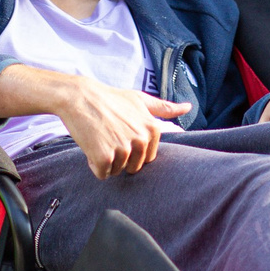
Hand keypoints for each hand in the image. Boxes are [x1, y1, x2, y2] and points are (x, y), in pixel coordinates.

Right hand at [56, 78, 191, 177]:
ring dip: (106, 161)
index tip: (121, 132)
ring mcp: (124, 149)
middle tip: (108, 136)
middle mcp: (142, 140)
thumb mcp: (140, 100)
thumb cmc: (110, 99)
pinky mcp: (105, 157)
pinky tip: (91, 144)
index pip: (147, 158)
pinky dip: (94, 164)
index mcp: (153, 129)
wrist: (80, 96)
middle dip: (120, 157)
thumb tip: (189, 108)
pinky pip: (102, 174)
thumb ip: (164, 108)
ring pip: (117, 171)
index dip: (131, 149)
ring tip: (100, 138)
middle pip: (133, 167)